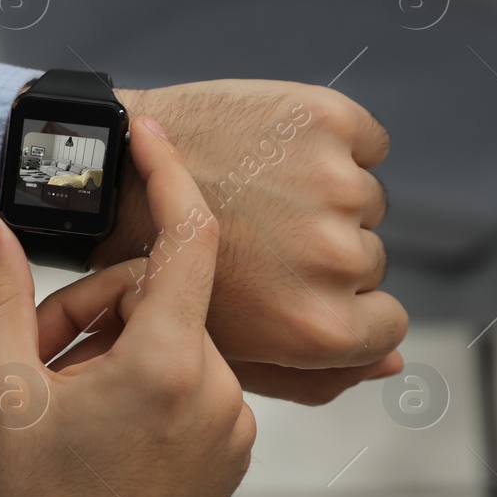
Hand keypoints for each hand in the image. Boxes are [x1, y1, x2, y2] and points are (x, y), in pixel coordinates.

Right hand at [0, 118, 253, 496]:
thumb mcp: (3, 391)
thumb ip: (1, 297)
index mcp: (167, 363)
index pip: (186, 239)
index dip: (166, 176)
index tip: (147, 135)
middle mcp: (217, 387)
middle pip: (155, 298)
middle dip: (91, 311)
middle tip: (35, 356)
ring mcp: (232, 424)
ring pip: (170, 341)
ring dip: (113, 349)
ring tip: (59, 402)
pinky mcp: (232, 453)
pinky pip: (189, 382)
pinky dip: (142, 383)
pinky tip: (95, 425)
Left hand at [94, 81, 407, 403]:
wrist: (105, 178)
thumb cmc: (152, 268)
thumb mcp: (222, 353)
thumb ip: (311, 375)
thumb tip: (391, 367)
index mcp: (316, 326)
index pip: (387, 323)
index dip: (341, 305)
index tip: (297, 283)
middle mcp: (335, 259)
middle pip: (370, 258)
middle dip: (318, 250)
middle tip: (252, 237)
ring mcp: (333, 185)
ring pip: (365, 199)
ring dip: (321, 195)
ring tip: (251, 194)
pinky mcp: (326, 122)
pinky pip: (366, 141)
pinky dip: (332, 142)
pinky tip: (270, 152)